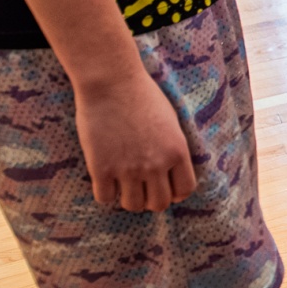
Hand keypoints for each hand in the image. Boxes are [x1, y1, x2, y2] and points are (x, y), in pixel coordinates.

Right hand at [74, 68, 195, 211]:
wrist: (111, 82)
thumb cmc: (142, 95)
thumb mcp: (171, 120)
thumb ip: (172, 147)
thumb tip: (171, 171)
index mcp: (177, 151)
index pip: (185, 190)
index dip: (175, 193)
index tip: (164, 187)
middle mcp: (156, 164)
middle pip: (158, 204)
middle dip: (151, 199)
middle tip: (142, 188)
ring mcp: (128, 169)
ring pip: (132, 206)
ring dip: (128, 198)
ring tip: (123, 183)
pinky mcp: (101, 169)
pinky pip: (105, 198)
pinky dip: (105, 192)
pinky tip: (104, 177)